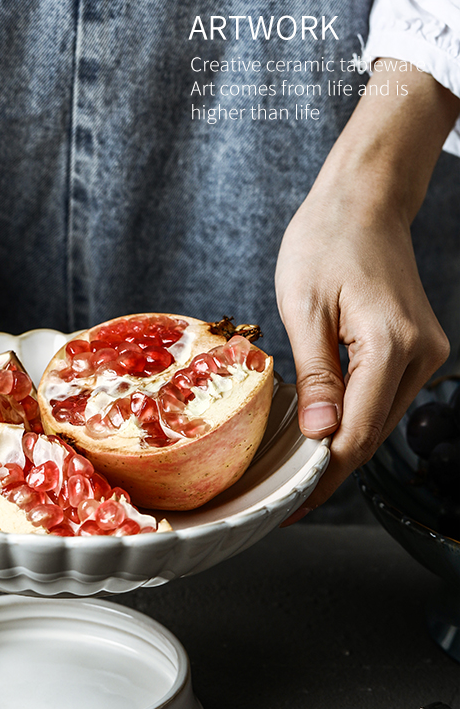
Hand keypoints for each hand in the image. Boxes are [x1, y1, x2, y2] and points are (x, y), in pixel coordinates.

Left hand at [275, 61, 458, 518]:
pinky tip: (319, 427)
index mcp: (390, 346)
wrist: (364, 200)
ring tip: (293, 468)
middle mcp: (420, 355)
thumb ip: (315, 378)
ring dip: (339, 444)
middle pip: (372, 435)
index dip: (322, 478)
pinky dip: (352, 417)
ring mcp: (425, 353)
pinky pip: (383, 398)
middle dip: (327, 468)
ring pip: (379, 421)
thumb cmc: (325, 242)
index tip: (291, 507)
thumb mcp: (304, 310)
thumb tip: (319, 437)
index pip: (357, 436)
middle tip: (282, 497)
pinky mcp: (418, 349)